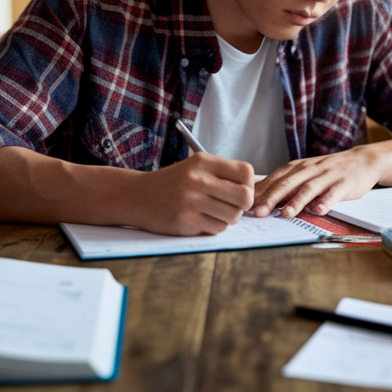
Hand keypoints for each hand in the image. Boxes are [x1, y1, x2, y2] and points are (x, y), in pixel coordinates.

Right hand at [124, 153, 253, 235]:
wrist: (137, 196)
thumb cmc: (173, 183)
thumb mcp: (195, 168)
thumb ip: (222, 175)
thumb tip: (254, 193)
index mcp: (203, 162)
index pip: (246, 172)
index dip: (249, 184)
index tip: (240, 190)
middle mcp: (197, 179)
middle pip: (244, 197)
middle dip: (243, 205)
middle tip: (233, 206)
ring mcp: (191, 201)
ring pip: (233, 216)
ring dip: (228, 218)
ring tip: (214, 213)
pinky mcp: (185, 221)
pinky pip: (217, 229)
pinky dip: (213, 227)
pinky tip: (200, 220)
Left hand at [252, 145, 383, 217]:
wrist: (362, 160)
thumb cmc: (328, 171)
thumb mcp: (305, 174)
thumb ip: (285, 186)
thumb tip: (260, 200)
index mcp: (297, 168)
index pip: (274, 179)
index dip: (259, 193)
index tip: (244, 205)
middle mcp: (309, 169)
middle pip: (287, 183)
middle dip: (271, 198)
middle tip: (258, 212)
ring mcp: (327, 176)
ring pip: (308, 188)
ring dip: (296, 202)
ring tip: (285, 215)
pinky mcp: (343, 183)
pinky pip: (333, 193)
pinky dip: (326, 201)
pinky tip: (319, 210)